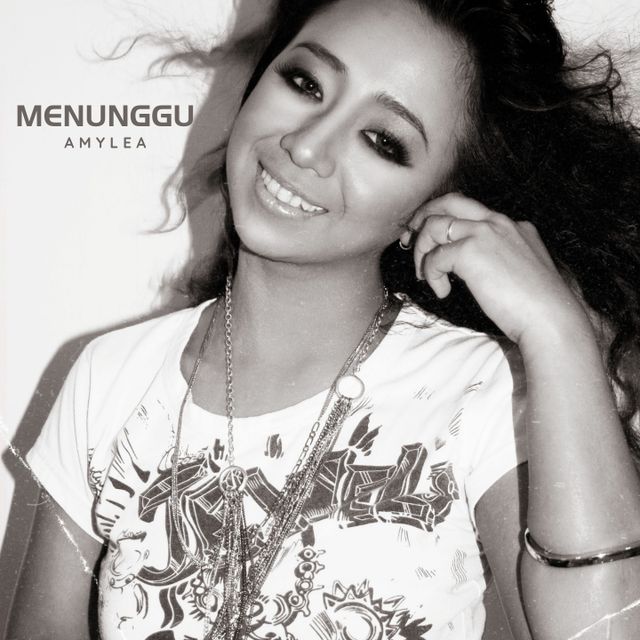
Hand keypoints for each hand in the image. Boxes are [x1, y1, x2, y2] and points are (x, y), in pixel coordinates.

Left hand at [400, 193, 589, 346]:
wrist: (550, 318)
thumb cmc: (535, 305)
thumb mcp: (518, 270)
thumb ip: (496, 258)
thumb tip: (467, 266)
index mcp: (510, 225)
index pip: (468, 209)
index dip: (443, 220)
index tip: (430, 239)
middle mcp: (498, 221)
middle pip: (448, 202)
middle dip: (423, 217)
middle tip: (410, 239)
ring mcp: (485, 233)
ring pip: (434, 225)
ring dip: (422, 250)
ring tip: (425, 276)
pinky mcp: (471, 250)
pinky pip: (435, 256)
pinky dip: (431, 274)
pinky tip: (443, 292)